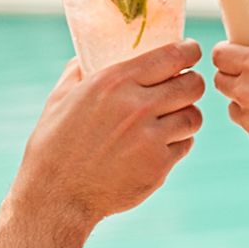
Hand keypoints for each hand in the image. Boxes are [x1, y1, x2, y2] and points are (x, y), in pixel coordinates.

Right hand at [11, 40, 204, 232]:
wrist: (56, 195)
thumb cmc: (54, 144)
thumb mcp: (60, 98)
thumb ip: (79, 72)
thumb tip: (89, 55)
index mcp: (114, 81)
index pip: (173, 56)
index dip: (189, 52)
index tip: (190, 53)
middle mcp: (137, 106)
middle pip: (193, 85)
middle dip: (192, 84)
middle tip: (184, 89)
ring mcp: (151, 137)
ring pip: (194, 116)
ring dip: (187, 115)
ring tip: (172, 119)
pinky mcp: (158, 166)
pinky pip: (185, 145)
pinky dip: (178, 143)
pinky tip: (160, 145)